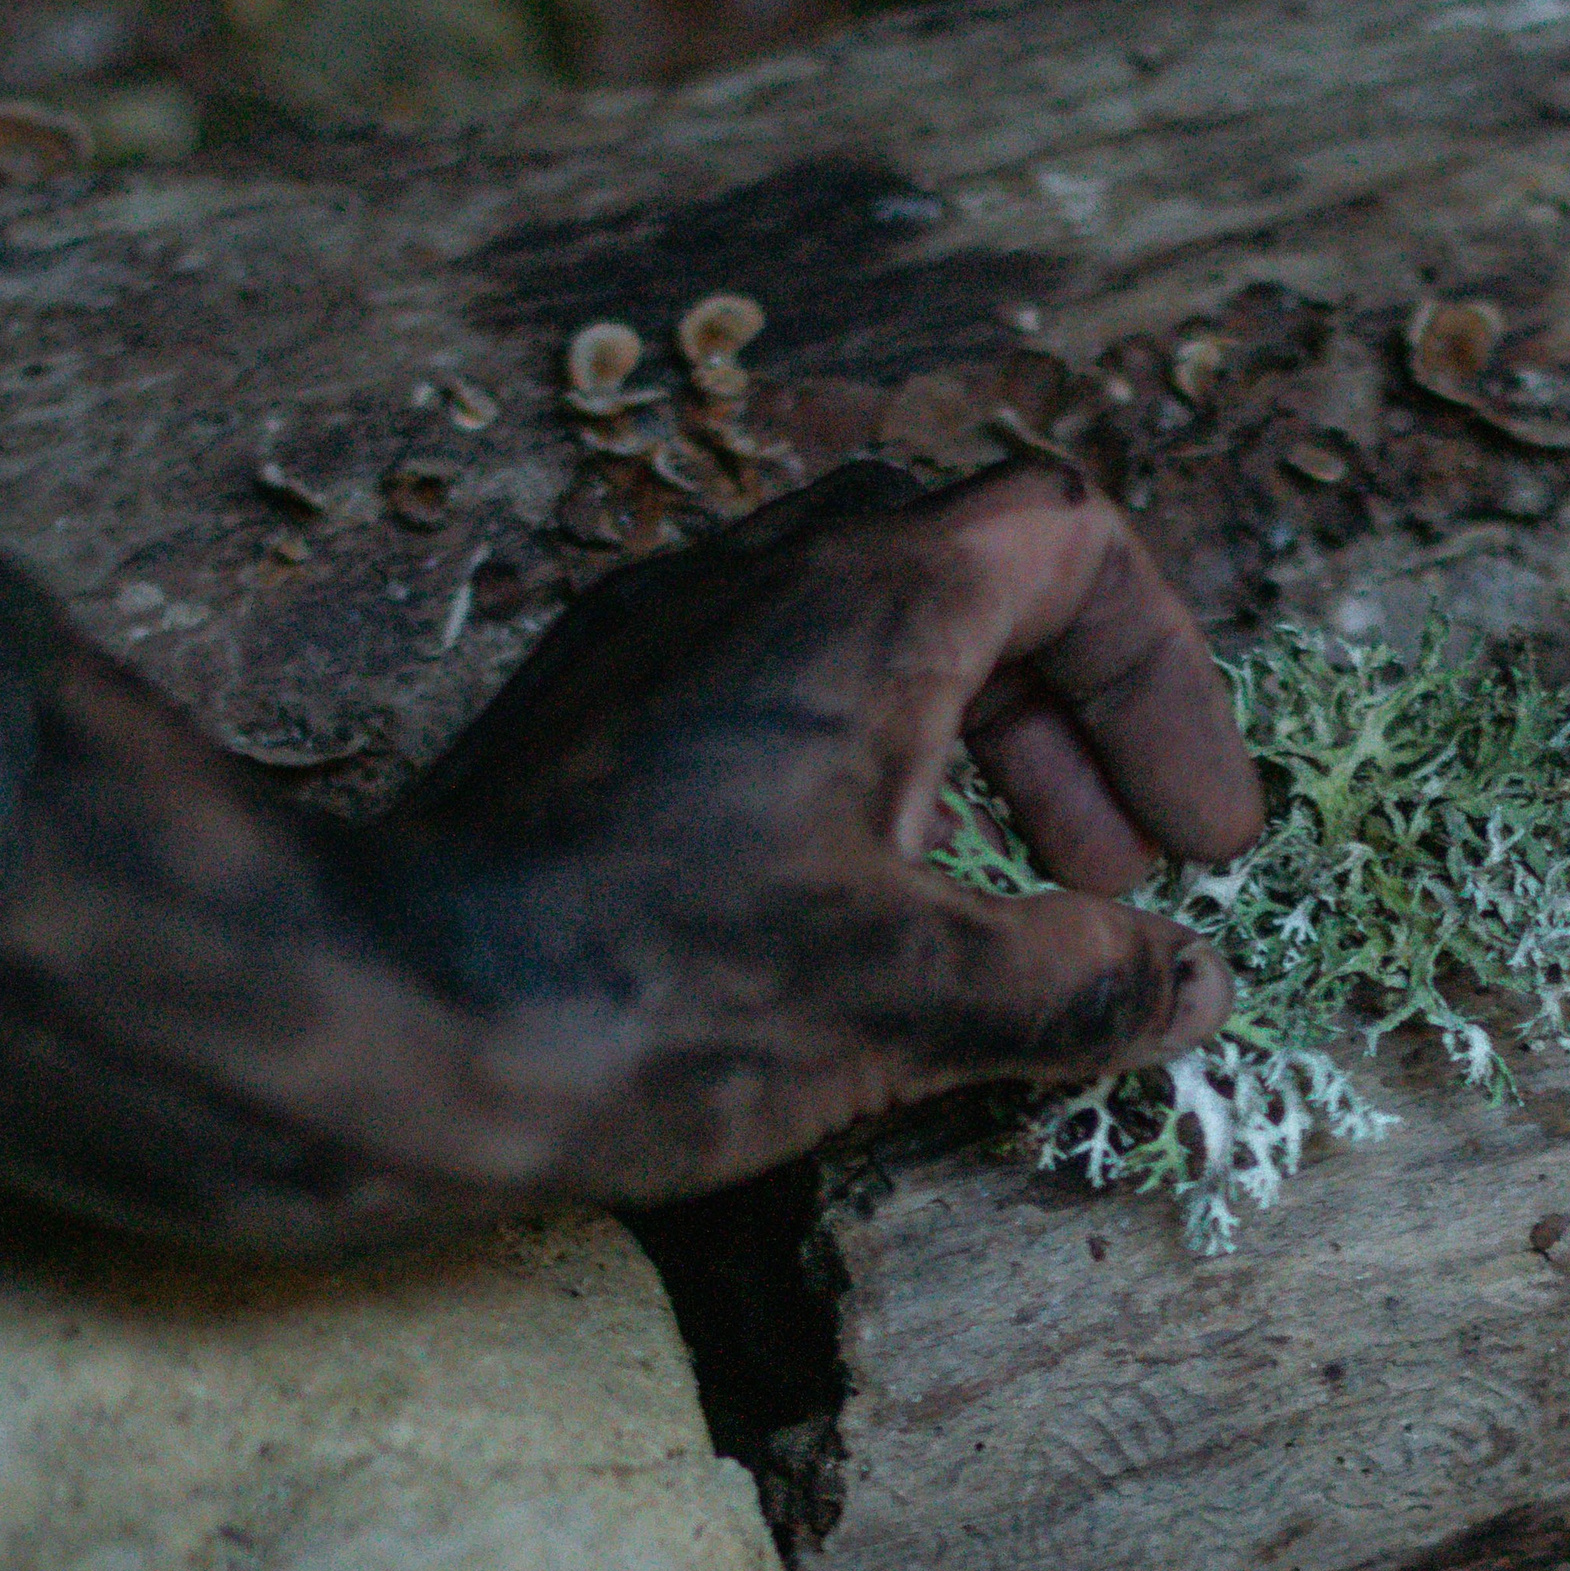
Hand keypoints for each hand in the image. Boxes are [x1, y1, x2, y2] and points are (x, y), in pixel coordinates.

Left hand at [0, 444, 1259, 1250]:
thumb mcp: (910, 1002)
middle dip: (1076, 731)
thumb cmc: (648, 993)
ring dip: (970, 761)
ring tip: (1000, 911)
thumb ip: (1075, 983)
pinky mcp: (585, 725)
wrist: (373, 1024)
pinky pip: (769, 706)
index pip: (1075, 546)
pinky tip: (850, 926)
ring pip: (866, 646)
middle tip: (1116, 876)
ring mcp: (655, 644)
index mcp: (863, 606)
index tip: (1196, 838)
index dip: (1167, 684)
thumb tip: (1187, 984)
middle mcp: (755, 582)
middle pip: (976, 587)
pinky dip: (861, 788)